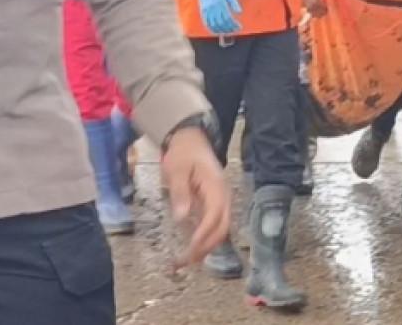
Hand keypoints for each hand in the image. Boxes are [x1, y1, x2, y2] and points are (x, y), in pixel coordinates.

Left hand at [162, 127, 229, 267]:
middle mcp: (223, 196)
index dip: (203, 235)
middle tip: (186, 262)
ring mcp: (220, 200)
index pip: (214, 217)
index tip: (189, 249)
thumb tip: (182, 218)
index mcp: (216, 187)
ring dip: (206, 246)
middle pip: (222, 228)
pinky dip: (205, 238)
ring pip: (220, 229)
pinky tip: (192, 247)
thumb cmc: (184, 152)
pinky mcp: (214, 203)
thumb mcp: (178, 169)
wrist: (191, 138)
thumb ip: (180, 192)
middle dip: (206, 247)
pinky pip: (214, 224)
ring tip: (187, 260)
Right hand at [193, 0, 241, 34]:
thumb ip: (234, 4)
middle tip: (235, 30)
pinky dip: (213, 30)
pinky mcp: (203, 13)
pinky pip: (207, 24)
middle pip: (222, 23)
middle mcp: (213, 7)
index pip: (228, 18)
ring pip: (214, 25)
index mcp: (221, 3)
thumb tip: (240, 13)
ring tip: (228, 32)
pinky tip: (218, 31)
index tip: (239, 27)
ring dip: (222, 30)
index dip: (234, 24)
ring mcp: (207, 11)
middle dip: (229, 28)